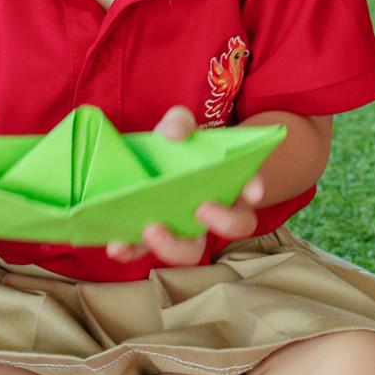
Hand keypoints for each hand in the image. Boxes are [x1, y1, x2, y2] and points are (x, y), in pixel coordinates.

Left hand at [105, 106, 264, 266]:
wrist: (148, 162)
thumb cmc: (175, 144)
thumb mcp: (179, 124)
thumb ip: (179, 122)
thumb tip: (173, 135)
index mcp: (229, 181)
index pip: (252, 186)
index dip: (256, 189)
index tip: (253, 192)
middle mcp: (214, 210)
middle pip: (236, 226)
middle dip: (224, 222)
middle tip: (201, 209)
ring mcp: (185, 229)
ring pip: (193, 251)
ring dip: (174, 246)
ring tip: (151, 229)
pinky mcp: (153, 237)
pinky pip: (145, 252)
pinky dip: (133, 251)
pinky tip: (118, 244)